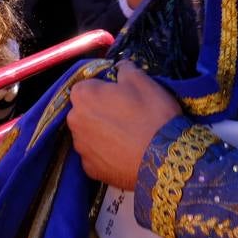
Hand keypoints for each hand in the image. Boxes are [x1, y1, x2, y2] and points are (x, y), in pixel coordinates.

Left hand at [68, 62, 180, 189]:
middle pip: (85, 111)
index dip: (106, 89)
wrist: (164, 159)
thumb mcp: (142, 81)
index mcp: (82, 96)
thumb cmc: (151, 113)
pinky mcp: (90, 170)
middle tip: (127, 115)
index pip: (88, 86)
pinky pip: (96, 156)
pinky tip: (125, 153)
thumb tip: (119, 67)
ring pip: (90, 134)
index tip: (123, 96)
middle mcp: (74, 121)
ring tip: (128, 136)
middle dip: (101, 111)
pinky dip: (107, 154)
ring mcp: (81, 148)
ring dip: (103, 133)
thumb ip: (124, 68)